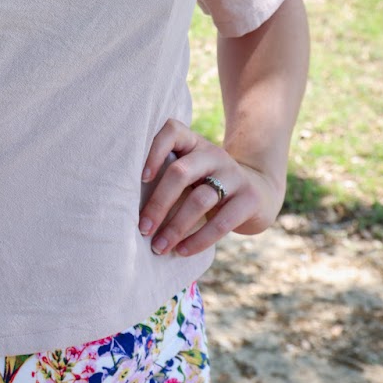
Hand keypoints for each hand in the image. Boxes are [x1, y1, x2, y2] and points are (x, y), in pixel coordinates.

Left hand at [138, 119, 282, 257]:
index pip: (171, 130)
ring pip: (199, 199)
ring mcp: (234, 175)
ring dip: (175, 227)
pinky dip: (198, 240)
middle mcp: (213, 154)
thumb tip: (125, 210)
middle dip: (158, 204)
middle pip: (180, 173)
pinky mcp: (249, 198)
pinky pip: (221, 221)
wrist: (258, 194)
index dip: (154, 151)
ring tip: (159, 248)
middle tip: (143, 230)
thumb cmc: (207, 188)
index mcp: (193, 144)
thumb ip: (167, 180)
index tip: (140, 179)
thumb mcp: (190, 175)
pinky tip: (182, 251)